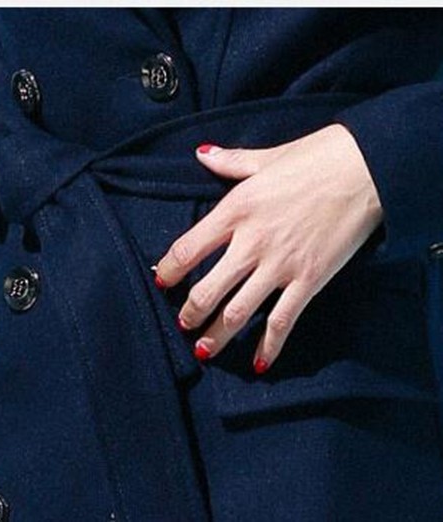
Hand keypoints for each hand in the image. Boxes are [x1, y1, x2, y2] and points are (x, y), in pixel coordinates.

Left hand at [152, 123, 383, 373]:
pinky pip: (282, 321)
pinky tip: (259, 364)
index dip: (169, 270)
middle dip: (190, 313)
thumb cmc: (315, 159)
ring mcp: (280, 266)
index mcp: (236, 210)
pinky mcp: (308, 281)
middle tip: (183, 324)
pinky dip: (269, 346)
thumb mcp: (266, 158)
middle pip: (207, 290)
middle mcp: (252, 243)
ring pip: (238, 312)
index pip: (187, 249)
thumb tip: (201, 153)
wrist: (368, 169)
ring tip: (202, 350)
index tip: (162, 282)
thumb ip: (229, 161)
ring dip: (217, 336)